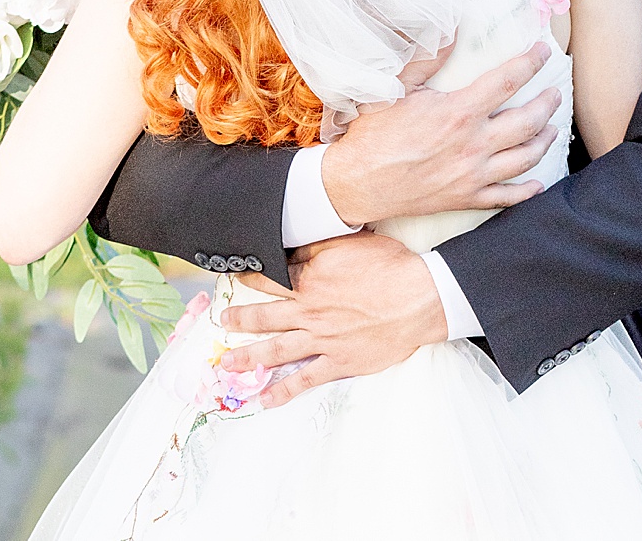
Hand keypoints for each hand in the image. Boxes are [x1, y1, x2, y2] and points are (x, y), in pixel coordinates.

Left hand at [217, 232, 445, 407]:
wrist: (419, 298)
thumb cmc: (389, 266)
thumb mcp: (350, 243)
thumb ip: (316, 248)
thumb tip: (290, 247)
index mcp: (309, 280)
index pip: (269, 279)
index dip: (248, 278)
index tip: (233, 279)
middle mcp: (309, 312)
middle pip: (264, 317)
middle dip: (239, 319)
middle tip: (223, 323)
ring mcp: (322, 340)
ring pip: (275, 350)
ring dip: (248, 358)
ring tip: (226, 364)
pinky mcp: (339, 361)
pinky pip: (305, 379)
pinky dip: (283, 390)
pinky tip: (265, 398)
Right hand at [322, 40, 559, 225]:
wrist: (357, 182)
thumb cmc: (374, 133)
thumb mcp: (397, 87)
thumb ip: (428, 60)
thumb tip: (451, 33)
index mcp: (459, 112)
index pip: (507, 81)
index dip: (530, 62)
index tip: (542, 51)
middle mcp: (473, 144)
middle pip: (528, 121)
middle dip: (547, 104)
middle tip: (555, 93)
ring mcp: (473, 174)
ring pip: (525, 158)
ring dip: (544, 141)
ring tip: (551, 129)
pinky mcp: (466, 198)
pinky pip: (507, 196)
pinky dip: (528, 189)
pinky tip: (538, 181)